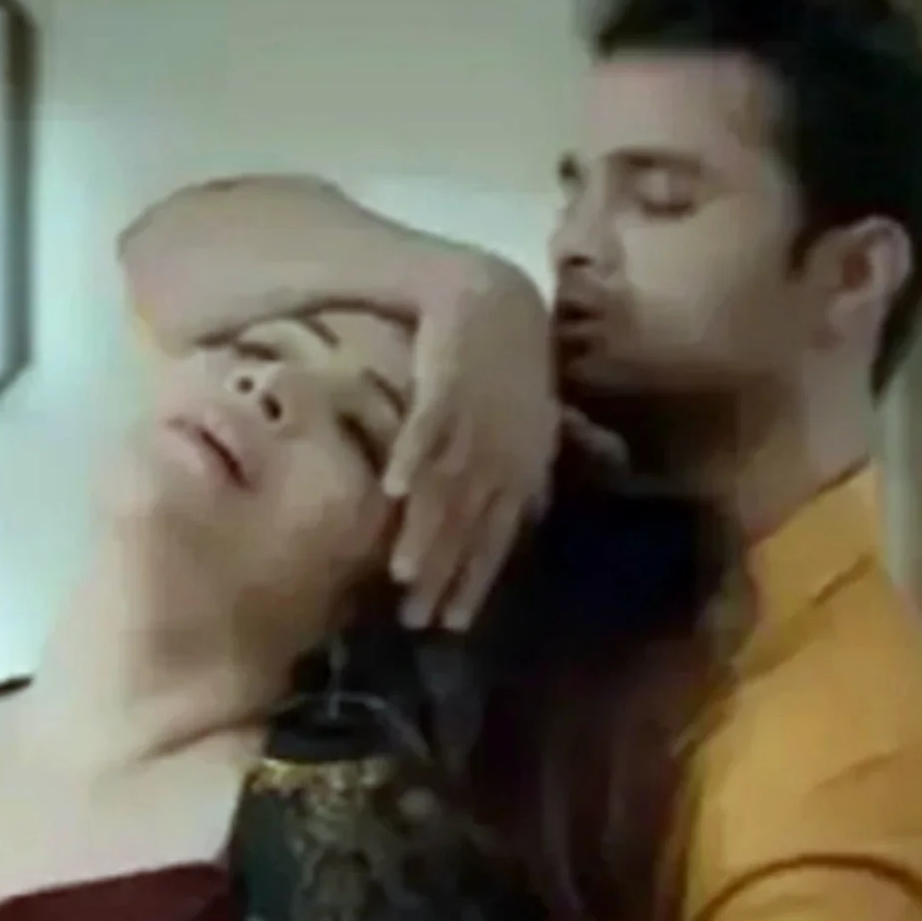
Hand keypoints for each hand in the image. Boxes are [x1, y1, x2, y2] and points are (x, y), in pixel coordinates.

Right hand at [385, 252, 558, 630]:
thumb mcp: (530, 424)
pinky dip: (412, 457)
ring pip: (449, 485)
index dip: (475, 581)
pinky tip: (391, 490)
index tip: (450, 626)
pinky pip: (429, 425)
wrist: (494, 294)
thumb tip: (524, 519)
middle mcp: (502, 451)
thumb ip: (522, 474)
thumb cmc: (508, 363)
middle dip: (445, 573)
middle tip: (415, 619)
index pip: (498, 537)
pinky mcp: (448, 379)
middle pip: (469, 523)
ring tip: (403, 575)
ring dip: (427, 530)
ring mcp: (476, 418)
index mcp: (521, 468)